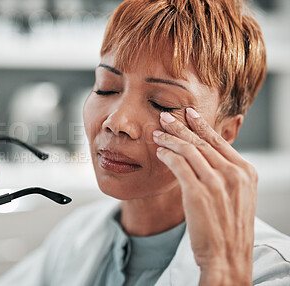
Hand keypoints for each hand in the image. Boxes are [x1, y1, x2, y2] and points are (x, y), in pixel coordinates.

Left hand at [153, 108, 256, 285]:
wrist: (227, 256)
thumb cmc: (228, 228)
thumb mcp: (237, 196)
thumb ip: (225, 174)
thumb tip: (206, 156)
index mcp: (245, 172)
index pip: (219, 141)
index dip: (201, 124)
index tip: (188, 113)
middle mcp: (233, 173)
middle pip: (201, 142)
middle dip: (180, 126)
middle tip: (165, 117)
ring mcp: (216, 183)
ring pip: (188, 150)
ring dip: (170, 139)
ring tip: (157, 134)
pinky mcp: (198, 193)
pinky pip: (178, 165)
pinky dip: (167, 155)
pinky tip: (159, 152)